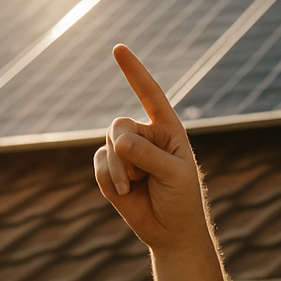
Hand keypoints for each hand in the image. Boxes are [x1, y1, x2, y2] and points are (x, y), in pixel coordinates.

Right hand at [94, 45, 209, 253]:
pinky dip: (108, 180)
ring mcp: (125, 152)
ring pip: (107, 145)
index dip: (134, 72)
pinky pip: (98, 164)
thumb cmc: (182, 199)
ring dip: (118, 170)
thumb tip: (118, 141)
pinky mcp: (110, 169)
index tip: (118, 49)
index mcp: (167, 128)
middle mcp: (145, 135)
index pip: (150, 94)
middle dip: (124, 151)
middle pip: (120, 124)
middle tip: (136, 176)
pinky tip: (124, 193)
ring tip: (133, 188)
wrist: (170, 231)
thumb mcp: (174, 175)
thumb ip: (148, 156)